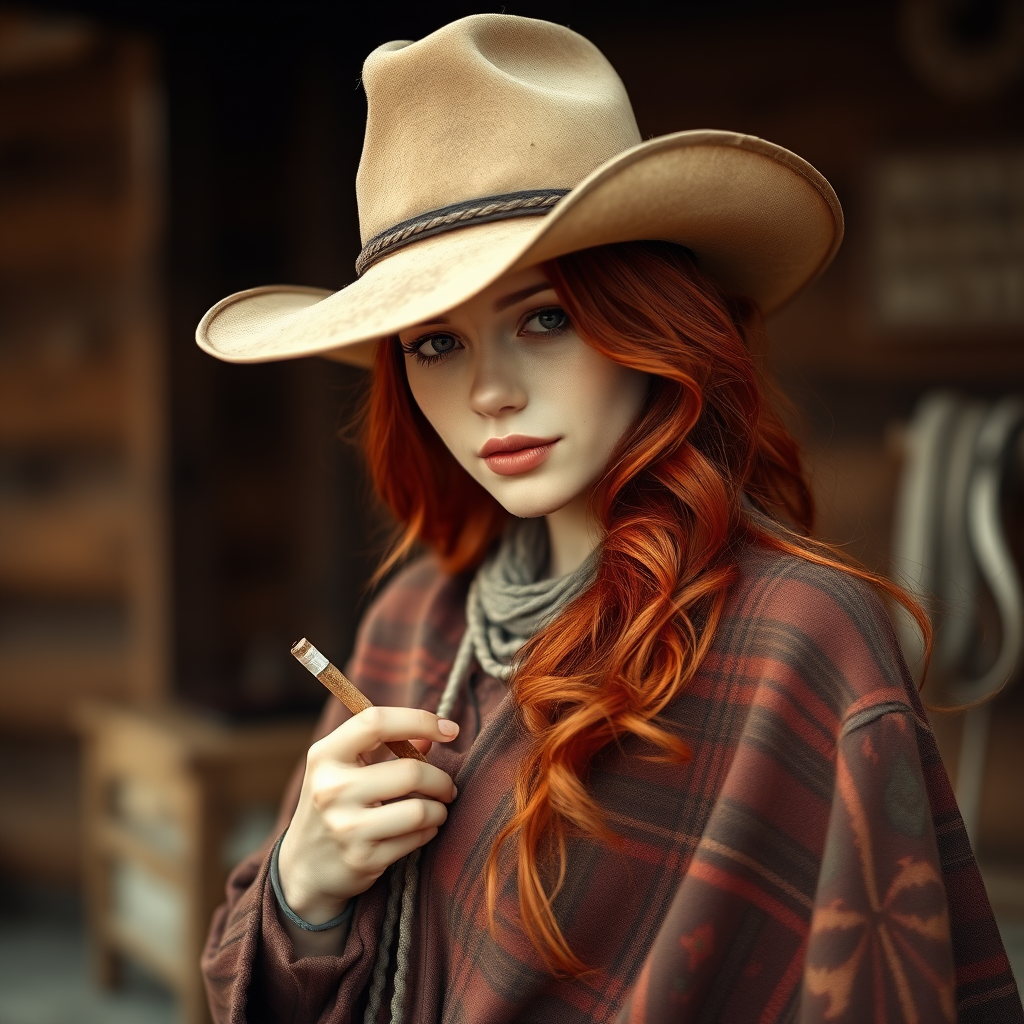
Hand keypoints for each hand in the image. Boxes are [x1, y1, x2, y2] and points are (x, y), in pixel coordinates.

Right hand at [278, 707, 458, 931]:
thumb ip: (385, 746)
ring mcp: (345, 826)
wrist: (304, 867)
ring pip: (419, 810)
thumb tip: (433, 733)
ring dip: (440, 809)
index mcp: (325, 755)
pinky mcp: (362, 858)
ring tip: (438, 808)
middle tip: (447, 786)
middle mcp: (331, 788)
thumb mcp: (346, 768)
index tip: (449, 729)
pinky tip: (422, 829)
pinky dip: (429, 830)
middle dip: (441, 779)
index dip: (419, 719)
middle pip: (411, 772)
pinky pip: (416, 838)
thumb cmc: (334, 805)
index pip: (375, 722)